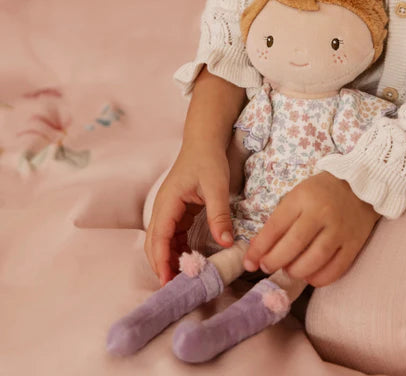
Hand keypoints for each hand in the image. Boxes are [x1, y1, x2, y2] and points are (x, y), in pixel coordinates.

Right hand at [144, 144, 233, 284]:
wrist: (204, 142)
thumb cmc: (208, 161)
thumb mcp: (216, 187)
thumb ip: (219, 215)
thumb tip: (226, 243)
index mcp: (168, 202)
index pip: (159, 237)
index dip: (161, 261)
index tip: (168, 281)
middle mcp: (163, 208)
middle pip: (155, 243)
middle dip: (161, 265)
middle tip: (174, 287)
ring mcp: (169, 209)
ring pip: (162, 240)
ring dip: (169, 259)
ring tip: (182, 278)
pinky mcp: (177, 210)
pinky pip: (173, 234)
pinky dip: (177, 249)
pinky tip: (189, 259)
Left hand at [243, 172, 380, 287]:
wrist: (360, 185)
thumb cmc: (320, 192)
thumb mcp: (296, 197)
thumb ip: (278, 222)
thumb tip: (258, 251)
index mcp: (302, 198)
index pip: (275, 226)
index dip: (259, 248)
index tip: (249, 262)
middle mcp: (321, 214)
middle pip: (294, 245)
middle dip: (275, 261)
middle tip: (267, 267)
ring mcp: (340, 230)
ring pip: (315, 259)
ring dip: (296, 271)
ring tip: (288, 270)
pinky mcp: (355, 243)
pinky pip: (336, 268)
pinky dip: (320, 278)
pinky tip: (309, 277)